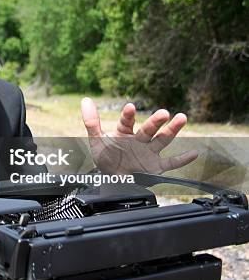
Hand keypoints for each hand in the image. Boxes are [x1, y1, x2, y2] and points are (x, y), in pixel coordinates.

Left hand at [81, 97, 197, 173]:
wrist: (113, 179)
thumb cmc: (106, 158)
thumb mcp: (96, 140)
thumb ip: (91, 121)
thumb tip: (86, 100)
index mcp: (124, 133)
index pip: (127, 122)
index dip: (128, 115)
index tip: (130, 107)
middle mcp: (139, 140)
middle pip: (148, 129)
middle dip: (155, 121)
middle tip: (163, 112)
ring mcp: (148, 153)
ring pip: (162, 140)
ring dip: (172, 130)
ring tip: (181, 117)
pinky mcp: (155, 167)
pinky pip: (170, 163)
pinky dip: (182, 160)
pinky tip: (194, 153)